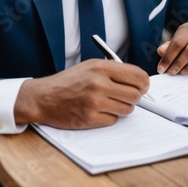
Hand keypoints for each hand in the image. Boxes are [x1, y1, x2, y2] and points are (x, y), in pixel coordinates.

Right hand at [14, 59, 148, 128]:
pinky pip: (114, 120)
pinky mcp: (90, 118)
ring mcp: (95, 102)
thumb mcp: (90, 66)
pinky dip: (109, 116)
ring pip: (128, 109)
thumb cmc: (68, 81)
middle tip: (125, 95)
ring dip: (122, 107)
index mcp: (101, 67)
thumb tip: (139, 80)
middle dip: (134, 97)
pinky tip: (97, 110)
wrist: (44, 97)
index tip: (142, 86)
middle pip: (136, 95)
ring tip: (108, 102)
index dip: (143, 83)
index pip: (138, 76)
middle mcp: (99, 83)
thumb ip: (114, 70)